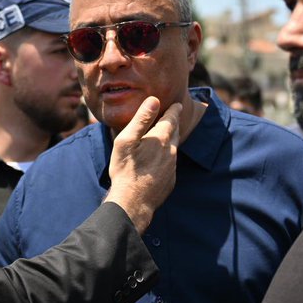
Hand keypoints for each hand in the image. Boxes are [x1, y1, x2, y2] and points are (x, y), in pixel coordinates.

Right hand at [104, 97, 180, 233]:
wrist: (132, 202)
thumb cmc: (126, 170)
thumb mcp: (127, 140)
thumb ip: (141, 119)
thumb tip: (154, 100)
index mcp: (162, 139)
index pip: (172, 118)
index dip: (174, 109)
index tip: (177, 104)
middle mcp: (172, 151)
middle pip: (175, 132)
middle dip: (173, 123)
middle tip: (172, 116)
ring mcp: (172, 167)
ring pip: (173, 148)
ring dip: (169, 141)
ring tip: (163, 136)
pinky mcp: (170, 180)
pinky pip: (170, 164)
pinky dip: (165, 158)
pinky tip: (156, 161)